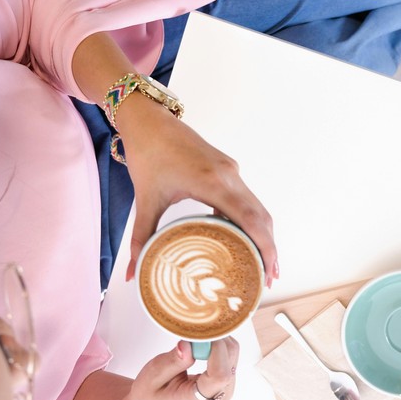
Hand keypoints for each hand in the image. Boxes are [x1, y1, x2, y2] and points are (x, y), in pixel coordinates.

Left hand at [117, 94, 278, 285]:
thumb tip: (131, 274)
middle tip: (268, 278)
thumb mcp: (146, 200)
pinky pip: (248, 197)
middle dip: (269, 248)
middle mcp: (229, 175)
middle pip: (261, 216)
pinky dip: (252, 220)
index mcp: (212, 183)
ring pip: (258, 207)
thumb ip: (141, 239)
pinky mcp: (228, 168)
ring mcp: (231, 170)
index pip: (250, 219)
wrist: (150, 121)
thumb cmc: (149, 155)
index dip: (265, 247)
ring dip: (264, 234)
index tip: (268, 271)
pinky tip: (246, 238)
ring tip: (262, 263)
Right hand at [128, 338, 238, 399]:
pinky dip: (219, 348)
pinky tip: (203, 348)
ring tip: (196, 343)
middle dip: (217, 341)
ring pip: (233, 358)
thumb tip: (190, 344)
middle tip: (197, 333)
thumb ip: (173, 360)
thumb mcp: (153, 375)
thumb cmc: (149, 395)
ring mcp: (222, 395)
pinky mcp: (224, 386)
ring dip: (218, 343)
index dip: (217, 349)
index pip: (220, 375)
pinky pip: (230, 360)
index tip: (203, 333)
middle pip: (230, 363)